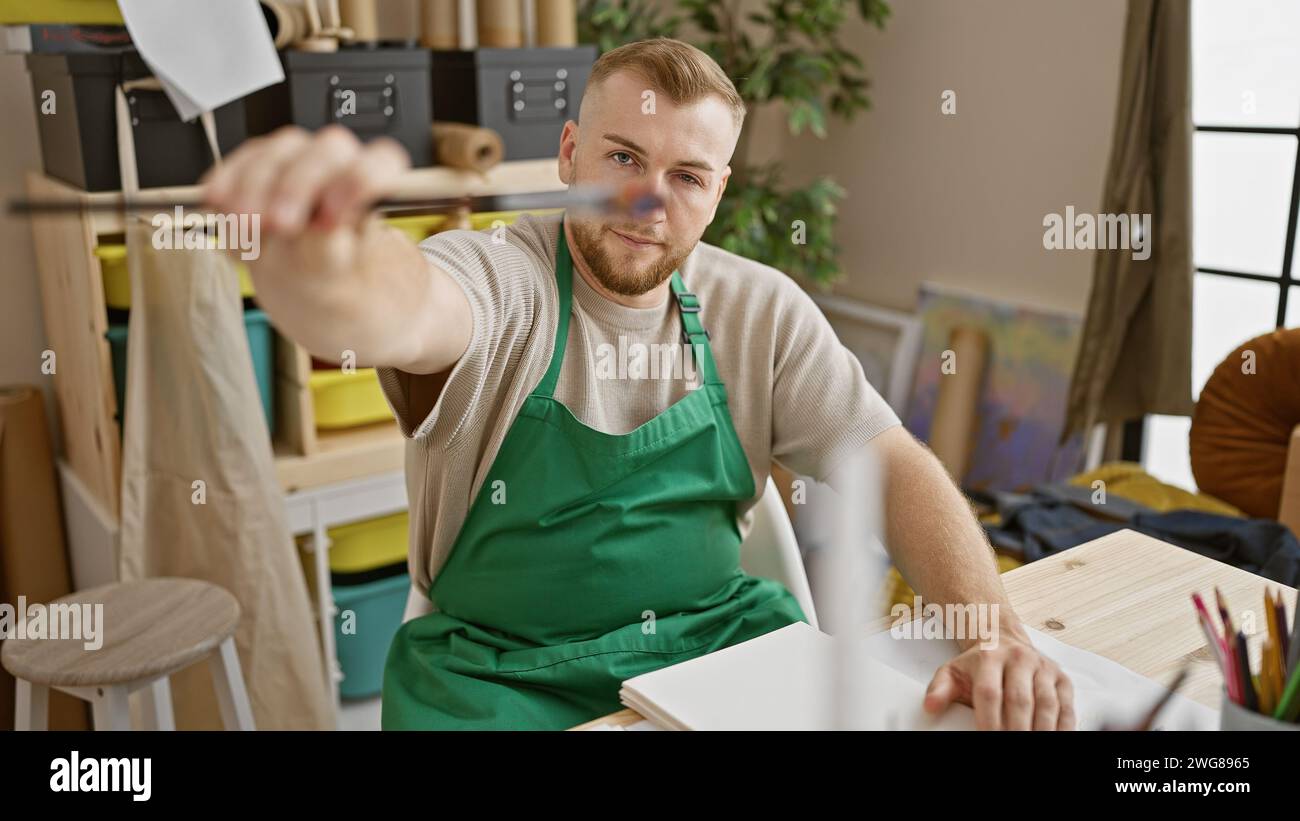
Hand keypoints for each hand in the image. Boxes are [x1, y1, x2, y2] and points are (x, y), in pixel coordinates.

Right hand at [199, 124, 409, 279]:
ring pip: (278, 154)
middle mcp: (343, 170)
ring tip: (246, 228)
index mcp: (379, 191)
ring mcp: (300, 166)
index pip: (383, 161)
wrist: (322, 294)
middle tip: (280, 225)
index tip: (333, 217)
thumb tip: (320, 232)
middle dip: (298, 185)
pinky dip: (226, 183)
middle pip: (327, 150)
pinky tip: (219, 205)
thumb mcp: (346, 286)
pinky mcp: (260, 172)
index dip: (360, 180)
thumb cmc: (344, 285)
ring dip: (255, 187)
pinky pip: (241, 164)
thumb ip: (332, 255)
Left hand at [923, 628, 1075, 729]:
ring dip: (1041, 730)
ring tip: (1033, 744)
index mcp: (990, 657)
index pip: (989, 693)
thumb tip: (930, 706)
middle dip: (1016, 729)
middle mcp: (1019, 659)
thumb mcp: (952, 671)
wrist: (1001, 638)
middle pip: (1019, 700)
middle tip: (1011, 744)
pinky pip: (1066, 705)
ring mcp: (1043, 668)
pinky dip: (1064, 726)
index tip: (987, 736)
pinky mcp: (1061, 678)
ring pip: (1046, 704)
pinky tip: (1056, 737)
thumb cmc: (977, 663)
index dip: (989, 719)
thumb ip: (940, 689)